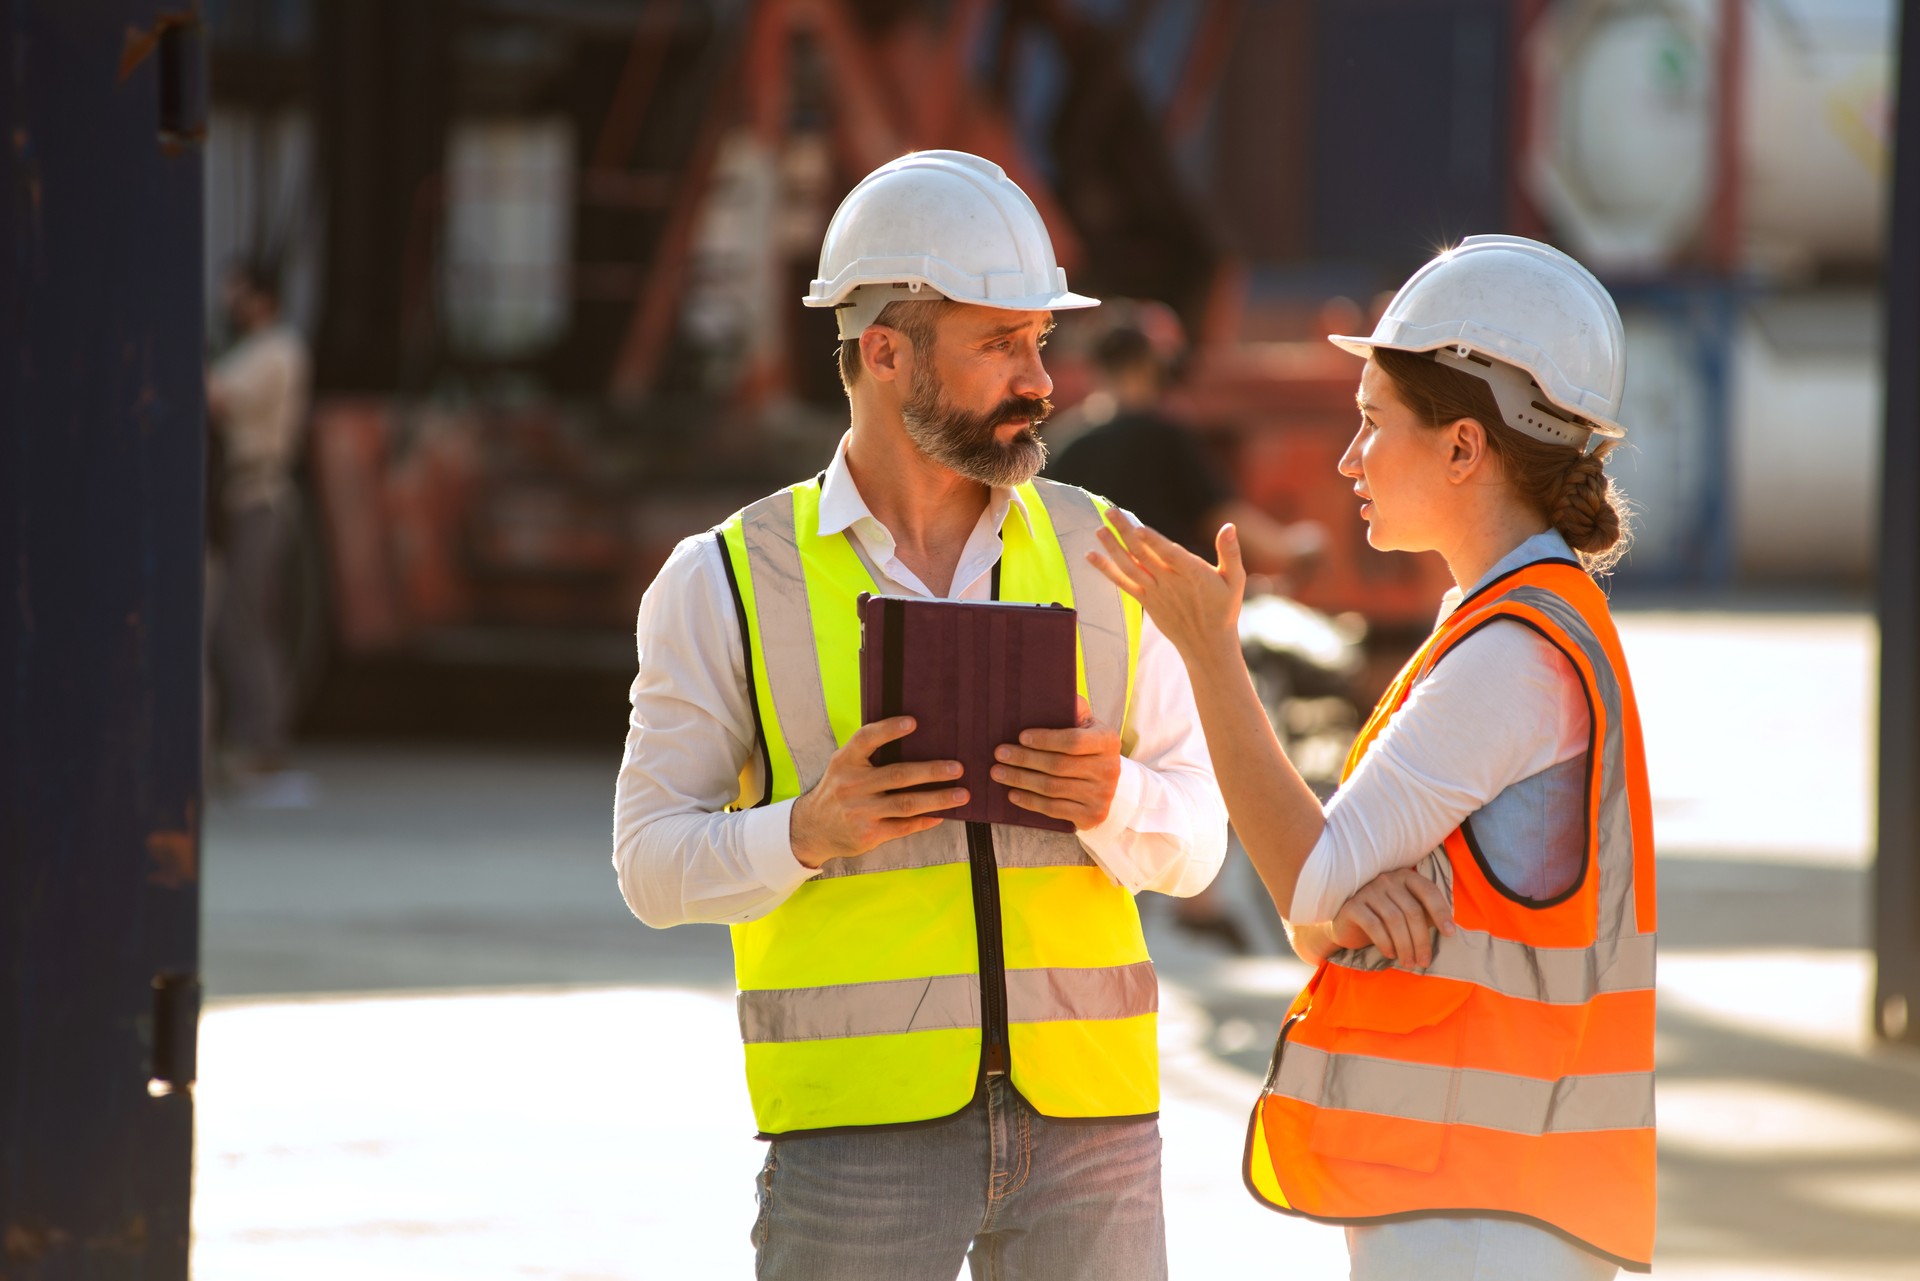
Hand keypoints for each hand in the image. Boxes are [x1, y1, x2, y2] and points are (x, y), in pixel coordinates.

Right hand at [789, 717, 966, 868]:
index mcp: (845, 761)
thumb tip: (914, 736)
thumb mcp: (843, 766)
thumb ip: (867, 753)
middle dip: (931, 771)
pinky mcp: (868, 834)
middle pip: (897, 776)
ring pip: (906, 804)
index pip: (867, 739)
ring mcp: (860, 812)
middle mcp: (851, 785)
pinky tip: (942, 814)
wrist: (812, 828)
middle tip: (958, 768)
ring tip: (962, 794)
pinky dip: (925, 820)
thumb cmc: (838, 790)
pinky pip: (903, 826)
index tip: (914, 722)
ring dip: (938, 799)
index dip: (889, 730)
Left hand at [991, 696, 1120, 829]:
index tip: (1021, 736)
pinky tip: (1013, 794)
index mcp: (1107, 741)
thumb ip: (1073, 708)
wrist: (1112, 785)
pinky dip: (1030, 802)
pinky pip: (1054, 809)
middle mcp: (1108, 769)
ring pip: (1052, 788)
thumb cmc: (1089, 748)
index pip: (1073, 741)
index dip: (1045, 739)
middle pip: (1058, 766)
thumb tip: (1051, 691)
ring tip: (998, 772)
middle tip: (999, 754)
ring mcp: (1101, 795)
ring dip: (1020, 780)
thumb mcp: (1087, 725)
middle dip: (1024, 759)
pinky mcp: (1092, 815)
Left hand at [1089, 512, 1245, 662]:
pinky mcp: (1146, 601)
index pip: (1170, 555)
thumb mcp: (1235, 580)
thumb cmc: (1224, 608)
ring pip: (1130, 567)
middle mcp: (1170, 583)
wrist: (1207, 644)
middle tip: (1109, 512)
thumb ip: (1230, 553)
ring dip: (1112, 548)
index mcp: (1193, 574)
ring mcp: (1155, 592)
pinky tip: (1091, 556)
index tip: (1138, 528)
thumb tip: (1229, 526)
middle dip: (1126, 532)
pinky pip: (1123, 584)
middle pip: (1144, 555)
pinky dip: (1106, 570)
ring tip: (1099, 529)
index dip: (1154, 542)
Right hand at [1327, 867, 1455, 968]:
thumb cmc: (1382, 918)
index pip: (1428, 891)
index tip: (1450, 934)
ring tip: (1409, 963)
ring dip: (1405, 946)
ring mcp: (1368, 891)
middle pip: (1412, 911)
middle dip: (1421, 940)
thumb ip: (1424, 915)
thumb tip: (1449, 929)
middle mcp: (1387, 880)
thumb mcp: (1406, 913)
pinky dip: (1386, 943)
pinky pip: (1374, 926)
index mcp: (1405, 877)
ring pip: (1394, 920)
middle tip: (1424, 961)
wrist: (1346, 924)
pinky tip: (1390, 954)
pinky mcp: (1353, 906)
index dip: (1441, 912)